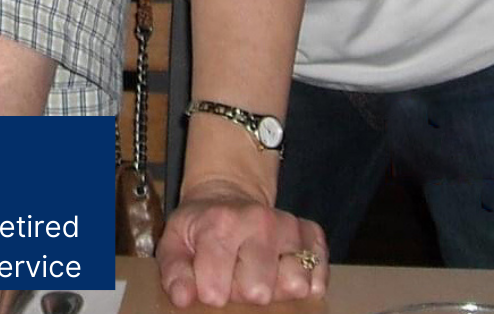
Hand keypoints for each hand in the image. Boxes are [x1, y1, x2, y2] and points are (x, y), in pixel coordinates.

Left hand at [158, 178, 327, 307]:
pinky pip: (320, 278)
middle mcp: (259, 221)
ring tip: (257, 271)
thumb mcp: (175, 242)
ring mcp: (289, 226)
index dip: (211, 292)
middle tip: (235, 272)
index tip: (208, 278)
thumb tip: (182, 297)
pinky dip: (305, 282)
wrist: (227, 196)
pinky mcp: (312, 235)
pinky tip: (282, 269)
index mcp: (220, 223)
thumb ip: (173, 271)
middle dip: (244, 292)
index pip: (216, 290)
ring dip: (275, 287)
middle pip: (259, 292)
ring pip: (296, 285)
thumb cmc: (200, 227)